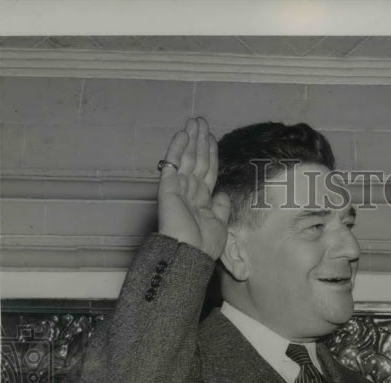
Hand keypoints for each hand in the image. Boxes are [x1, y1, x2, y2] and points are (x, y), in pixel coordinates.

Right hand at [157, 117, 230, 258]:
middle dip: (200, 141)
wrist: (188, 253)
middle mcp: (190, 191)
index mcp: (202, 200)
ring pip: (187, 158)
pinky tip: (182, 134)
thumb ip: (221, 207)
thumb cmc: (204, 244)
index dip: (210, 154)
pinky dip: (177, 148)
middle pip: (197, 160)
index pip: (207, 171)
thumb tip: (223, 193)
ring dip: (191, 138)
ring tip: (195, 121)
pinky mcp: (168, 187)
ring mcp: (178, 187)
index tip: (211, 138)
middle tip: (201, 121)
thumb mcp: (220, 224)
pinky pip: (173, 164)